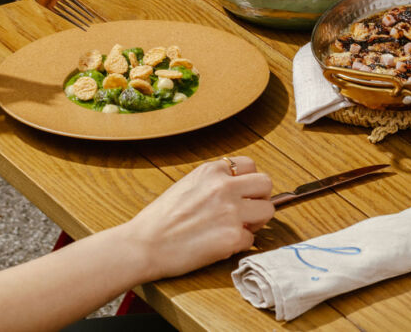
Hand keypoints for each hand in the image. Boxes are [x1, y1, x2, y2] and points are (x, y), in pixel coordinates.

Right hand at [123, 157, 273, 280]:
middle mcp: (225, 186)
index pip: (251, 165)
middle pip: (266, 184)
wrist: (143, 245)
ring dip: (255, 222)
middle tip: (247, 212)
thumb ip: (215, 182)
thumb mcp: (188, 185)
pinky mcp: (232, 237)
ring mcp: (231, 211)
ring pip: (267, 211)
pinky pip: (252, 240)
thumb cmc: (160, 220)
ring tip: (236, 229)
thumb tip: (239, 189)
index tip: (242, 194)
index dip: (249, 182)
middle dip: (260, 198)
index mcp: (212, 170)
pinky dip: (240, 245)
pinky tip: (221, 245)